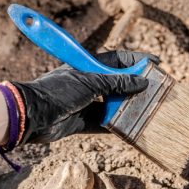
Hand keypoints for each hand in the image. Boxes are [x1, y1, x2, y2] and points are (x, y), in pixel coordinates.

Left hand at [11, 51, 158, 143]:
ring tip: (148, 110)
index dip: (137, 60)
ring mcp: (86, 102)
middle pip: (118, 82)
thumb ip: (117, 83)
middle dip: (136, 86)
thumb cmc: (58, 91)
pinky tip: (132, 129)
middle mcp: (89, 83)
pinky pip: (104, 123)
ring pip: (113, 104)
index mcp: (89, 66)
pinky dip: (116, 126)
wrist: (32, 114)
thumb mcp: (91, 82)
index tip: (156, 64)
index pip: (118, 59)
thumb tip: (142, 82)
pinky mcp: (82, 121)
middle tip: (156, 91)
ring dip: (128, 107)